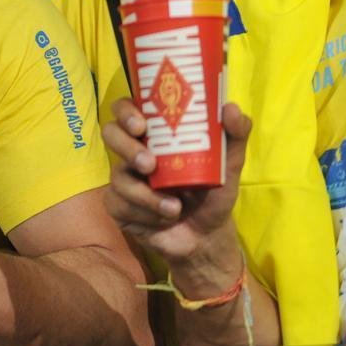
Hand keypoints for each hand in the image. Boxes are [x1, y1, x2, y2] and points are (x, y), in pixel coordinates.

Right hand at [103, 99, 250, 286]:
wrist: (206, 237)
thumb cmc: (213, 194)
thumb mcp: (229, 165)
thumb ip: (235, 136)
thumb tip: (230, 108)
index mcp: (154, 135)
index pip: (127, 109)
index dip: (126, 111)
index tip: (141, 124)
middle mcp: (133, 151)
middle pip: (110, 134)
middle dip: (127, 148)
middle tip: (149, 164)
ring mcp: (122, 178)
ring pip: (118, 176)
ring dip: (147, 195)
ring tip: (174, 208)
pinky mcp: (117, 205)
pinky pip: (119, 203)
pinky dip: (145, 213)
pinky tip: (164, 219)